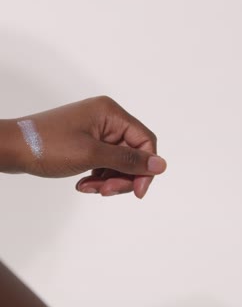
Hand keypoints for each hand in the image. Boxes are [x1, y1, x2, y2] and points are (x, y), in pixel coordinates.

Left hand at [15, 96, 166, 197]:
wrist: (12, 148)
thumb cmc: (48, 146)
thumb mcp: (92, 155)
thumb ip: (128, 161)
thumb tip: (161, 165)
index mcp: (111, 113)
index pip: (145, 142)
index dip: (145, 168)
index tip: (137, 192)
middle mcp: (106, 119)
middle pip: (132, 154)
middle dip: (122, 177)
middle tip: (105, 193)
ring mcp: (95, 131)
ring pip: (117, 161)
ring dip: (108, 180)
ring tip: (89, 189)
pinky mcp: (86, 142)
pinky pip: (103, 162)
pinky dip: (97, 176)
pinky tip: (83, 184)